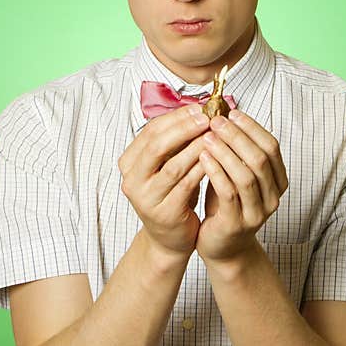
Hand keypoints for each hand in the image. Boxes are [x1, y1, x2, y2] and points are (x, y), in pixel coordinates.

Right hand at [118, 105, 210, 259]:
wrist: (169, 237)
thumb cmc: (172, 194)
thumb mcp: (168, 165)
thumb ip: (176, 142)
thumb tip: (200, 109)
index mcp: (129, 163)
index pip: (151, 131)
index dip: (176, 117)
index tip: (200, 107)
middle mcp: (132, 180)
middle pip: (157, 145)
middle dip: (184, 128)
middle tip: (208, 117)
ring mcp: (146, 198)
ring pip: (173, 165)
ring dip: (196, 147)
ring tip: (216, 135)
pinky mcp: (164, 213)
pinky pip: (186, 185)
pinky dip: (202, 169)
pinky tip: (216, 159)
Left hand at [196, 109, 288, 261]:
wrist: (222, 246)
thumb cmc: (227, 204)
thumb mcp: (235, 174)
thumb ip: (236, 151)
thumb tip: (223, 114)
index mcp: (278, 180)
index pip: (271, 146)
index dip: (252, 127)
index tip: (230, 112)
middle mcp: (273, 196)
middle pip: (260, 158)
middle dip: (236, 136)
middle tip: (215, 121)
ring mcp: (257, 212)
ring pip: (246, 176)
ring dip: (225, 152)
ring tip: (206, 137)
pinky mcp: (237, 224)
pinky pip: (229, 193)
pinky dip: (216, 172)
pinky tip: (202, 158)